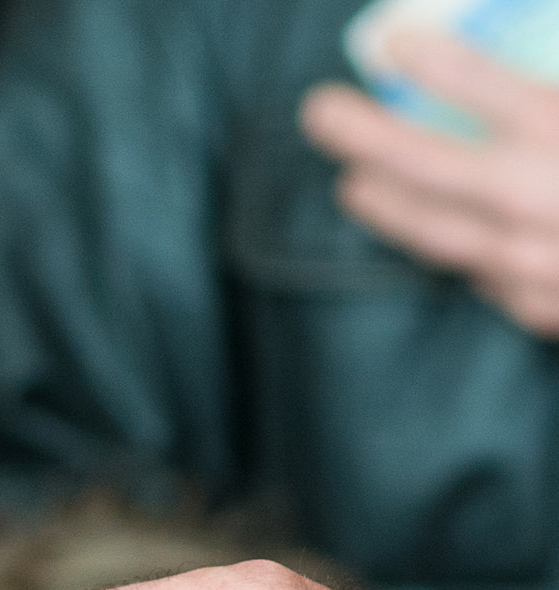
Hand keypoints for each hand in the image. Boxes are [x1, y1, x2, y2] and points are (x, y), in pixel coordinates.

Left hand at [302, 32, 558, 334]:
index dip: (432, 63)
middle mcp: (547, 202)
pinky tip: (444, 245)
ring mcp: (547, 265)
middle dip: (367, 136)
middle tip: (318, 112)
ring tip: (352, 188)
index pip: (485, 87)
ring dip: (391, 210)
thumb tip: (539, 84)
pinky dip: (465, 259)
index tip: (389, 41)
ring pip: (445, 236)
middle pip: (433, 166)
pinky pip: (493, 283)